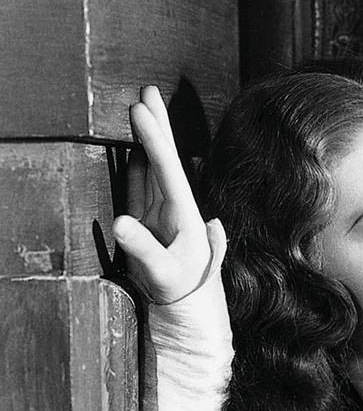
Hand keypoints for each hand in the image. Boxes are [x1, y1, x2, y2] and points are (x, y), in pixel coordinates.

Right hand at [112, 85, 223, 302]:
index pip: (168, 169)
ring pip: (153, 172)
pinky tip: (135, 155)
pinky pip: (142, 193)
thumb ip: (144, 250)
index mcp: (185, 216)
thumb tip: (122, 222)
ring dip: (147, 143)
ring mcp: (163, 219)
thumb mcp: (166, 276)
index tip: (142, 108)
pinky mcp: (151, 230)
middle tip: (149, 90)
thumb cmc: (184, 298)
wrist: (193, 320)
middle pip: (166, 161)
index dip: (155, 139)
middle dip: (157, 127)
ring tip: (142, 111)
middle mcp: (177, 212)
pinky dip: (137, 171)